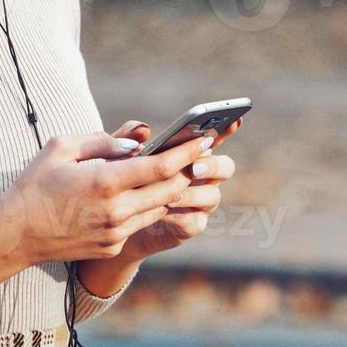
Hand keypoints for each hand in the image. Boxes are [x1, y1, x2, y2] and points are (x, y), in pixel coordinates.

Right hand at [0, 130, 218, 266]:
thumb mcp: (61, 147)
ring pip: (159, 208)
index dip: (186, 152)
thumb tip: (136, 143)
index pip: (159, 166)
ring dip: (171, 190)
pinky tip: (147, 194)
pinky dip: (148, 207)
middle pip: (169, 190)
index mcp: (104, 182)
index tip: (204, 139)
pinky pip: (140, 223)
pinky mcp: (112, 247)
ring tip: (179, 171)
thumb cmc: (34, 184)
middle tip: (200, 153)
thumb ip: (103, 140)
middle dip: (187, 170)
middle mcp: (116, 211)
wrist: (15, 235)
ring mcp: (116, 233)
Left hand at [111, 116, 240, 259]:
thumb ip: (127, 138)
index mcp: (191, 153)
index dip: (226, 129)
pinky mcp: (190, 225)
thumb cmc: (120, 180)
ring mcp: (200, 202)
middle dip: (213, 165)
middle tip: (195, 165)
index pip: (214, 138)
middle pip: (225, 167)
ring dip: (191, 193)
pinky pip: (195, 221)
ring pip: (212, 195)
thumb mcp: (118, 155)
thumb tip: (143, 130)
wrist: (113, 220)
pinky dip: (180, 216)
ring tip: (171, 194)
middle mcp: (203, 176)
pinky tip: (163, 212)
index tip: (234, 120)